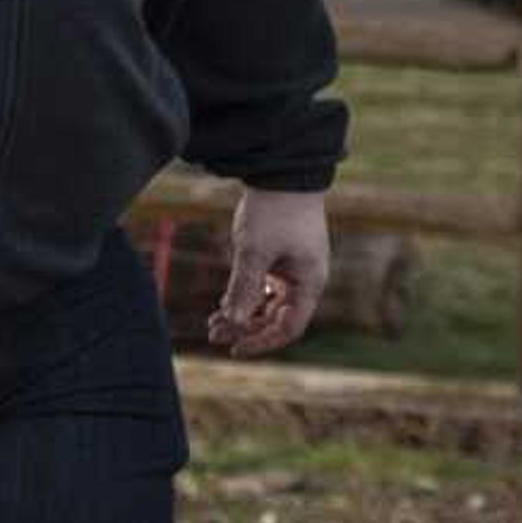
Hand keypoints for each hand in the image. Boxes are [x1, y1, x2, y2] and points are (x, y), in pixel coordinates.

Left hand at [207, 188, 328, 357]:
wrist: (282, 173)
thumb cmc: (274, 212)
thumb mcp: (254, 252)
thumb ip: (244, 289)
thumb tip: (232, 323)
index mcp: (309, 283)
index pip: (289, 327)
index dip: (262, 342)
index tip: (234, 348)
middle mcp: (305, 280)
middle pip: (277, 319)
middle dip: (246, 329)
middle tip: (213, 334)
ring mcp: (294, 270)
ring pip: (269, 305)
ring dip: (243, 315)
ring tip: (213, 323)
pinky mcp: (281, 259)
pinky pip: (265, 289)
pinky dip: (246, 298)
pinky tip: (223, 305)